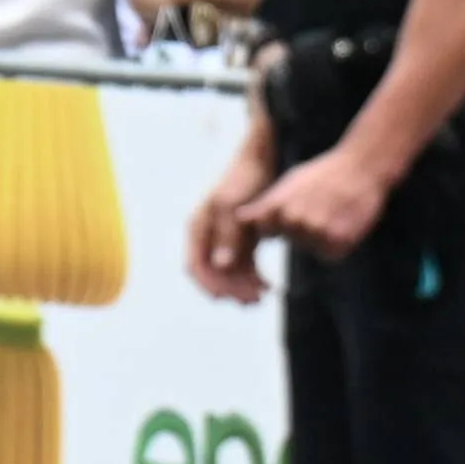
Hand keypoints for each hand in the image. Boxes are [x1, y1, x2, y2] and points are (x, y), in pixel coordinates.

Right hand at [187, 125, 276, 302]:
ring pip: (230, 274)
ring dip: (244, 287)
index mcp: (198, 228)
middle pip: (213, 274)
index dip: (209, 285)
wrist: (261, 163)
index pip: (195, 265)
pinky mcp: (241, 240)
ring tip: (265, 295)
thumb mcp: (232, 207)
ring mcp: (224, 239)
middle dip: (232, 289)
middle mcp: (208, 237)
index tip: (228, 298)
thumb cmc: (243, 180)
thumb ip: (227, 236)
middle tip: (254, 300)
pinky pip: (243, 267)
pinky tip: (269, 285)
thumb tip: (220, 265)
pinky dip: (253, 278)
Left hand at [238, 144, 394, 262]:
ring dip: (318, 238)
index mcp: (277, 205)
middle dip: (299, 230)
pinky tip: (341, 224)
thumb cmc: (321, 174)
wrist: (360, 168)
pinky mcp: (339, 242)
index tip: (284, 214)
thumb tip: (239, 218)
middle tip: (317, 206)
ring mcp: (316, 232)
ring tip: (330, 212)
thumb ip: (265, 205)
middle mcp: (293, 220)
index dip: (274, 226)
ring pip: (310, 248)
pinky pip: (329, 255)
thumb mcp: (287, 184)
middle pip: (289, 240)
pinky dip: (335, 245)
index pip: (264, 231)